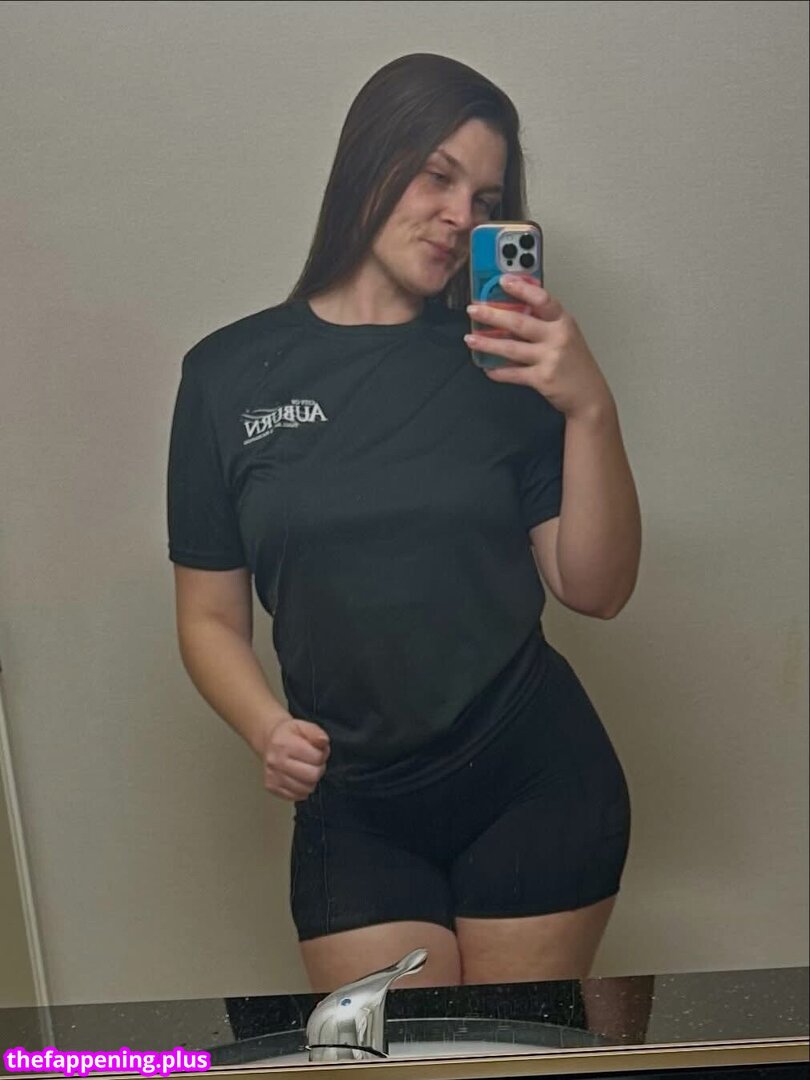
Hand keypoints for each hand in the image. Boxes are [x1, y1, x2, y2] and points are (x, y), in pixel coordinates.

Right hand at [258, 715, 330, 800]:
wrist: (269, 740)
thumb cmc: (288, 734)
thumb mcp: (303, 726)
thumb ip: (316, 732)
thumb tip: (323, 742)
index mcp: (284, 744)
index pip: (316, 758)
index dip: (323, 755)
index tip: (318, 751)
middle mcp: (276, 761)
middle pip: (312, 775)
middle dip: (318, 769)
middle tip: (314, 763)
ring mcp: (272, 776)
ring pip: (306, 789)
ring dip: (311, 781)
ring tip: (306, 769)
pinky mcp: (271, 787)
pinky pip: (296, 797)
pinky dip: (302, 790)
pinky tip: (299, 778)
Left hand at [465, 275, 614, 420]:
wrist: (590, 396)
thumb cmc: (577, 366)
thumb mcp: (568, 336)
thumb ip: (546, 323)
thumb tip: (516, 311)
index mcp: (564, 322)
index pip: (541, 299)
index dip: (521, 288)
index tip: (503, 281)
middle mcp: (557, 337)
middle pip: (519, 322)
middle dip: (492, 315)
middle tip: (474, 310)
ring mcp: (549, 358)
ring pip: (511, 347)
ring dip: (487, 343)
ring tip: (470, 338)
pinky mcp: (542, 379)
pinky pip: (513, 373)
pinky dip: (498, 371)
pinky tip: (487, 367)